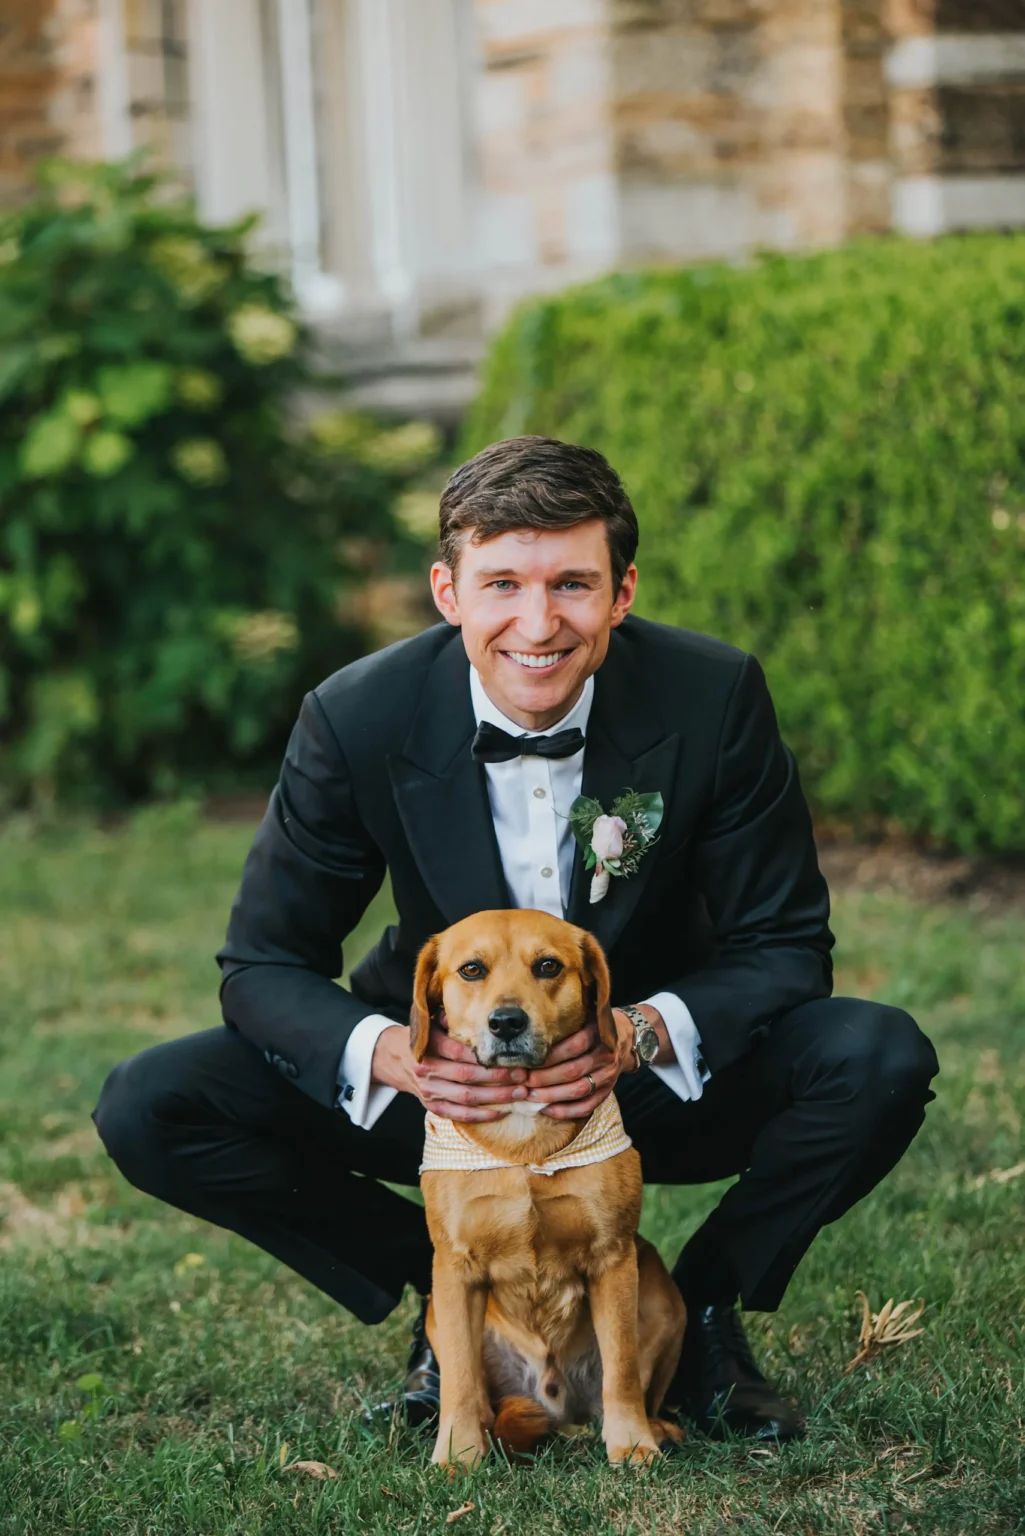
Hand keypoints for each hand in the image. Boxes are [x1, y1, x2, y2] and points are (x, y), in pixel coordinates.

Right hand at [371, 1024, 528, 1122]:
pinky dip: (481, 1115)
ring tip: (519, 1094)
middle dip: (498, 1077)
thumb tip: (480, 1012)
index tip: (508, 1056)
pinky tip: (501, 1111)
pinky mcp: (432, 1106)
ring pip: (466, 1098)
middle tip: (523, 1075)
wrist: (393, 1058)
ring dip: (496, 1097)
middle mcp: (427, 1070)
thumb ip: (452, 1019)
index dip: (484, 1056)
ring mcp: (429, 1091)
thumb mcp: (432, 1022)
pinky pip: (458, 1114)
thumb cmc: (423, 1038)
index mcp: (428, 1046)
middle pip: (467, 1076)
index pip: (458, 1052)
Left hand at [521, 1006, 672, 1119]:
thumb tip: (526, 1032)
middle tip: (521, 1081)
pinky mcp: (607, 1091)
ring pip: (579, 1090)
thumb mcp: (583, 1015)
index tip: (525, 1061)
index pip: (573, 1046)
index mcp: (599, 1033)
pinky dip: (566, 1111)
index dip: (548, 1056)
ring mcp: (608, 1076)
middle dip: (543, 1078)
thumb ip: (563, 1022)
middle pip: (573, 1071)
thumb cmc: (593, 1025)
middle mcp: (606, 1056)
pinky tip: (546, 1109)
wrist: (625, 1037)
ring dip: (551, 1095)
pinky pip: (587, 1106)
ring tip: (529, 1095)